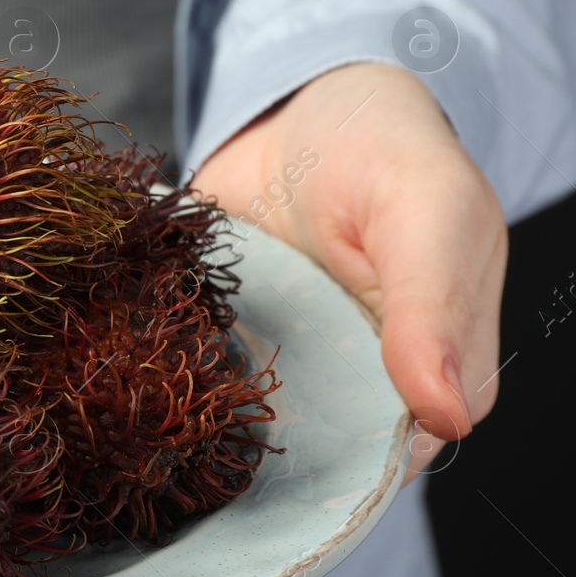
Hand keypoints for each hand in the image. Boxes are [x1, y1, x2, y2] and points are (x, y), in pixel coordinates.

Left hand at [191, 63, 506, 482]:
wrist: (301, 108)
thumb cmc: (386, 152)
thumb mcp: (426, 213)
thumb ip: (433, 309)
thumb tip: (447, 418)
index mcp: (429, 365)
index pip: (397, 453)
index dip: (354, 469)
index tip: (298, 464)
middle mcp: (354, 378)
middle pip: (315, 453)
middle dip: (267, 459)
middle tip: (214, 442)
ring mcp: (284, 362)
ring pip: (249, 429)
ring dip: (208, 425)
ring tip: (163, 414)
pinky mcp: (221, 339)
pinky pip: (191, 377)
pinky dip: (161, 376)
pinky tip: (128, 377)